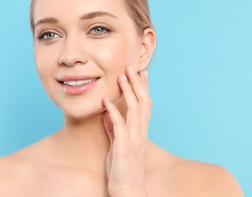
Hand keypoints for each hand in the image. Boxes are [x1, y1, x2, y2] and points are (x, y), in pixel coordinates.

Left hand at [102, 66, 150, 196]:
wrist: (128, 190)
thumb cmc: (123, 168)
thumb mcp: (118, 144)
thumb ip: (114, 128)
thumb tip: (108, 112)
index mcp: (141, 131)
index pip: (145, 105)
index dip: (144, 88)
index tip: (142, 73)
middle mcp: (140, 133)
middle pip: (143, 102)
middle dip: (137, 84)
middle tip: (130, 67)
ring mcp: (134, 139)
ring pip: (134, 109)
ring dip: (128, 91)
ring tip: (121, 76)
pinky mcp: (124, 147)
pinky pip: (119, 125)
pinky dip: (113, 111)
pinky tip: (106, 100)